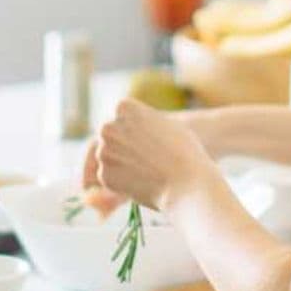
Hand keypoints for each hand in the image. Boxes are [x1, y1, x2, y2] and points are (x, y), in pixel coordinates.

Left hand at [85, 98, 212, 210]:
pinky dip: (123, 183)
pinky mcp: (104, 175)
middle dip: (126, 148)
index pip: (122, 117)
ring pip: (110, 158)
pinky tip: (143, 183)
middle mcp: (108, 126)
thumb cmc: (183, 150)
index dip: (138, 132)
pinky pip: (110, 178)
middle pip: (112, 137)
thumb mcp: (164, 123)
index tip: (153, 141)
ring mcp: (103, 151)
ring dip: (124, 165)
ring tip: (149, 171)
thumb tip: (132, 131)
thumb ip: (143, 122)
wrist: (186, 182)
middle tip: (149, 159)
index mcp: (123, 107)